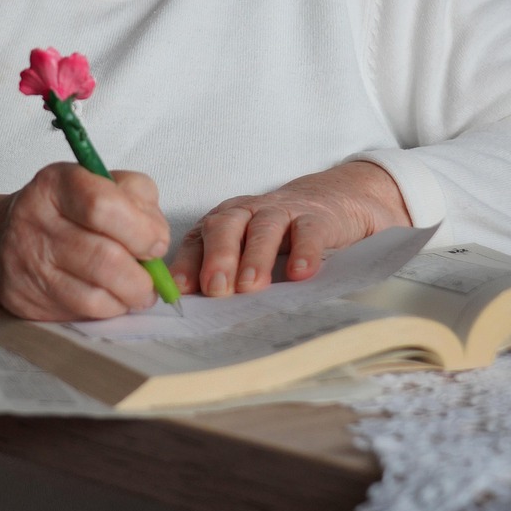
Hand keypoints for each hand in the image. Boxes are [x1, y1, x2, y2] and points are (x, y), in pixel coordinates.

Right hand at [0, 164, 170, 322]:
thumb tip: (156, 235)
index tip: (156, 241)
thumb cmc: (64, 209)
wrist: (0, 239)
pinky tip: (114, 297)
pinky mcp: (26, 299)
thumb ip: (135, 196)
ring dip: (130, 295)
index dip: (141, 228)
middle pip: (104, 257)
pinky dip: (110, 308)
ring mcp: (28, 262)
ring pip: (96, 292)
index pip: (102, 204)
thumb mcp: (99, 182)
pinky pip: (83, 312)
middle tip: (152, 275)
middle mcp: (36, 220)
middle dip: (142, 273)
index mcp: (57, 183)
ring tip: (139, 288)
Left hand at [169, 161, 410, 296]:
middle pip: (225, 226)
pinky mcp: (316, 218)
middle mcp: (247, 212)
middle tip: (216, 289)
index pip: (198, 239)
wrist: (331, 200)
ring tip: (251, 286)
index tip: (179, 290)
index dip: (187, 263)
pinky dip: (303, 251)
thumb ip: (222, 273)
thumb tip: (194, 311)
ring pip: (264, 228)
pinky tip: (300, 274)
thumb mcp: (246, 248)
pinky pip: (308, 231)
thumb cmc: (277, 234)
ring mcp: (282, 212)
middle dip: (218, 257)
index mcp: (224, 221)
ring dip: (255, 257)